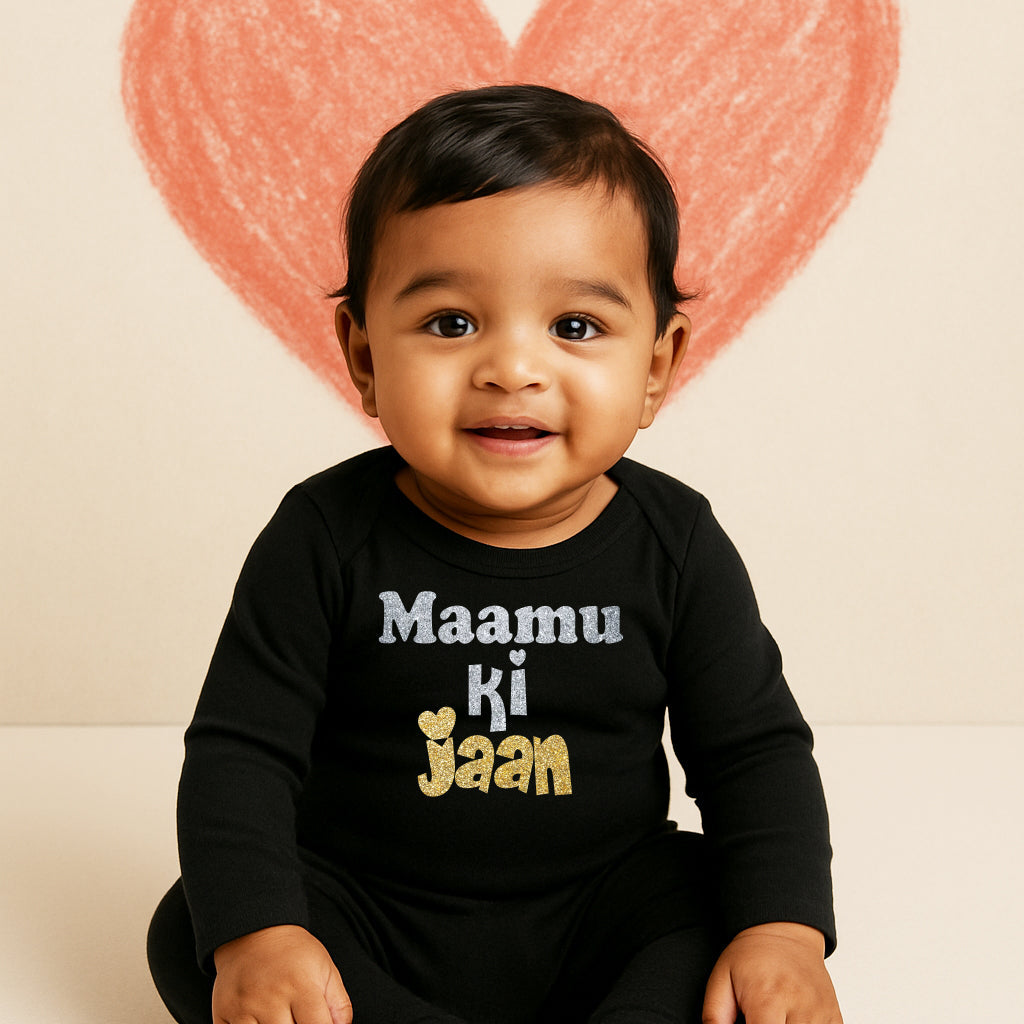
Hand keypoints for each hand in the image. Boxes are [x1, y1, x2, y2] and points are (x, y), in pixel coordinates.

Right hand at [212, 924, 352, 1023]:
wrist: (255, 932)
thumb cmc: (295, 954)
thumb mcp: (325, 969)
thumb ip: (339, 1004)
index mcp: (301, 985)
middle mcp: (271, 998)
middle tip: (296, 1019)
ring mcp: (244, 1008)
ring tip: (281, 1019)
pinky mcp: (222, 1014)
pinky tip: (259, 1022)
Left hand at [702, 922, 841, 1023]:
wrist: (784, 932)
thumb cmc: (752, 956)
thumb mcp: (722, 979)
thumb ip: (715, 1016)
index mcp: (768, 998)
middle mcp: (800, 1006)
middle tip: (759, 1019)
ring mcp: (821, 1013)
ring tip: (775, 1017)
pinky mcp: (835, 1017)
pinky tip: (793, 1020)